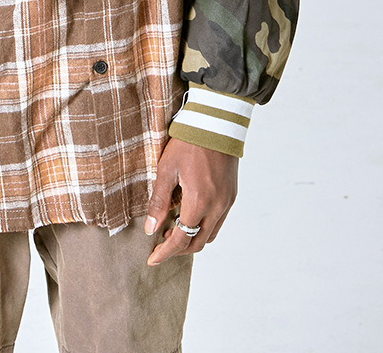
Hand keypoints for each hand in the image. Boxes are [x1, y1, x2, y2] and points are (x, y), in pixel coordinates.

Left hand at [144, 139, 237, 265]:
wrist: (216, 123)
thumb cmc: (188, 142)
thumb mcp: (166, 169)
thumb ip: (158, 201)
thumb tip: (150, 229)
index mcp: (199, 201)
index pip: (182, 239)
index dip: (166, 252)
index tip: (152, 259)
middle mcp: (217, 206)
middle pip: (198, 242)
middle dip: (179, 249)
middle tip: (161, 243)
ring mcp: (227, 202)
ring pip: (210, 234)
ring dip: (192, 238)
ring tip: (174, 228)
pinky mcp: (231, 195)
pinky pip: (219, 221)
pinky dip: (204, 226)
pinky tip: (190, 215)